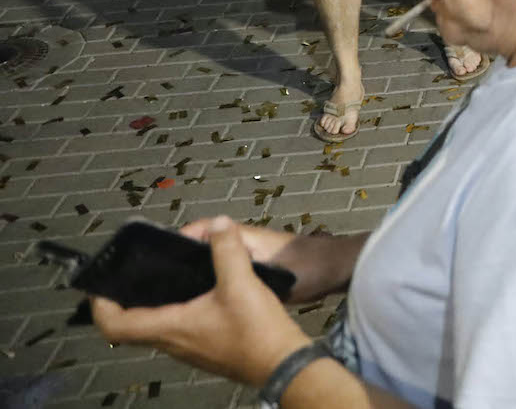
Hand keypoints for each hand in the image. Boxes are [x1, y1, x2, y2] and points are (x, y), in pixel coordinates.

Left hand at [93, 216, 311, 387]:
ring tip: (163, 275)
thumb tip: (218, 224)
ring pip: (156, 327)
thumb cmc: (254, 329)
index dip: (102, 305)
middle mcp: (172, 342)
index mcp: (169, 328)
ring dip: (151, 304)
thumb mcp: (241, 283)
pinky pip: (177, 328)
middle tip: (133, 273)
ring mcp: (188, 348)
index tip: (102, 284)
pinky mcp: (205, 348)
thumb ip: (227, 251)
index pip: (115, 325)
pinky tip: (197, 292)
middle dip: (126, 300)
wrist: (282, 362)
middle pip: (132, 326)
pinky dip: (174, 309)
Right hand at [174, 219, 355, 302]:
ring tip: (173, 301)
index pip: (200, 229)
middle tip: (157, 290)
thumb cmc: (309, 267)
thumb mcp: (271, 271)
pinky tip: (204, 306)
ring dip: (196, 276)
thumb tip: (201, 263)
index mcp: (242, 236)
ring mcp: (251, 256)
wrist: (340, 270)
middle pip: (203, 247)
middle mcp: (243, 242)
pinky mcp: (258, 270)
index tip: (154, 265)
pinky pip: (227, 273)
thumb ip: (238, 263)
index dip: (176, 244)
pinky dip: (213, 284)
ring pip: (214, 262)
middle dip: (180, 264)